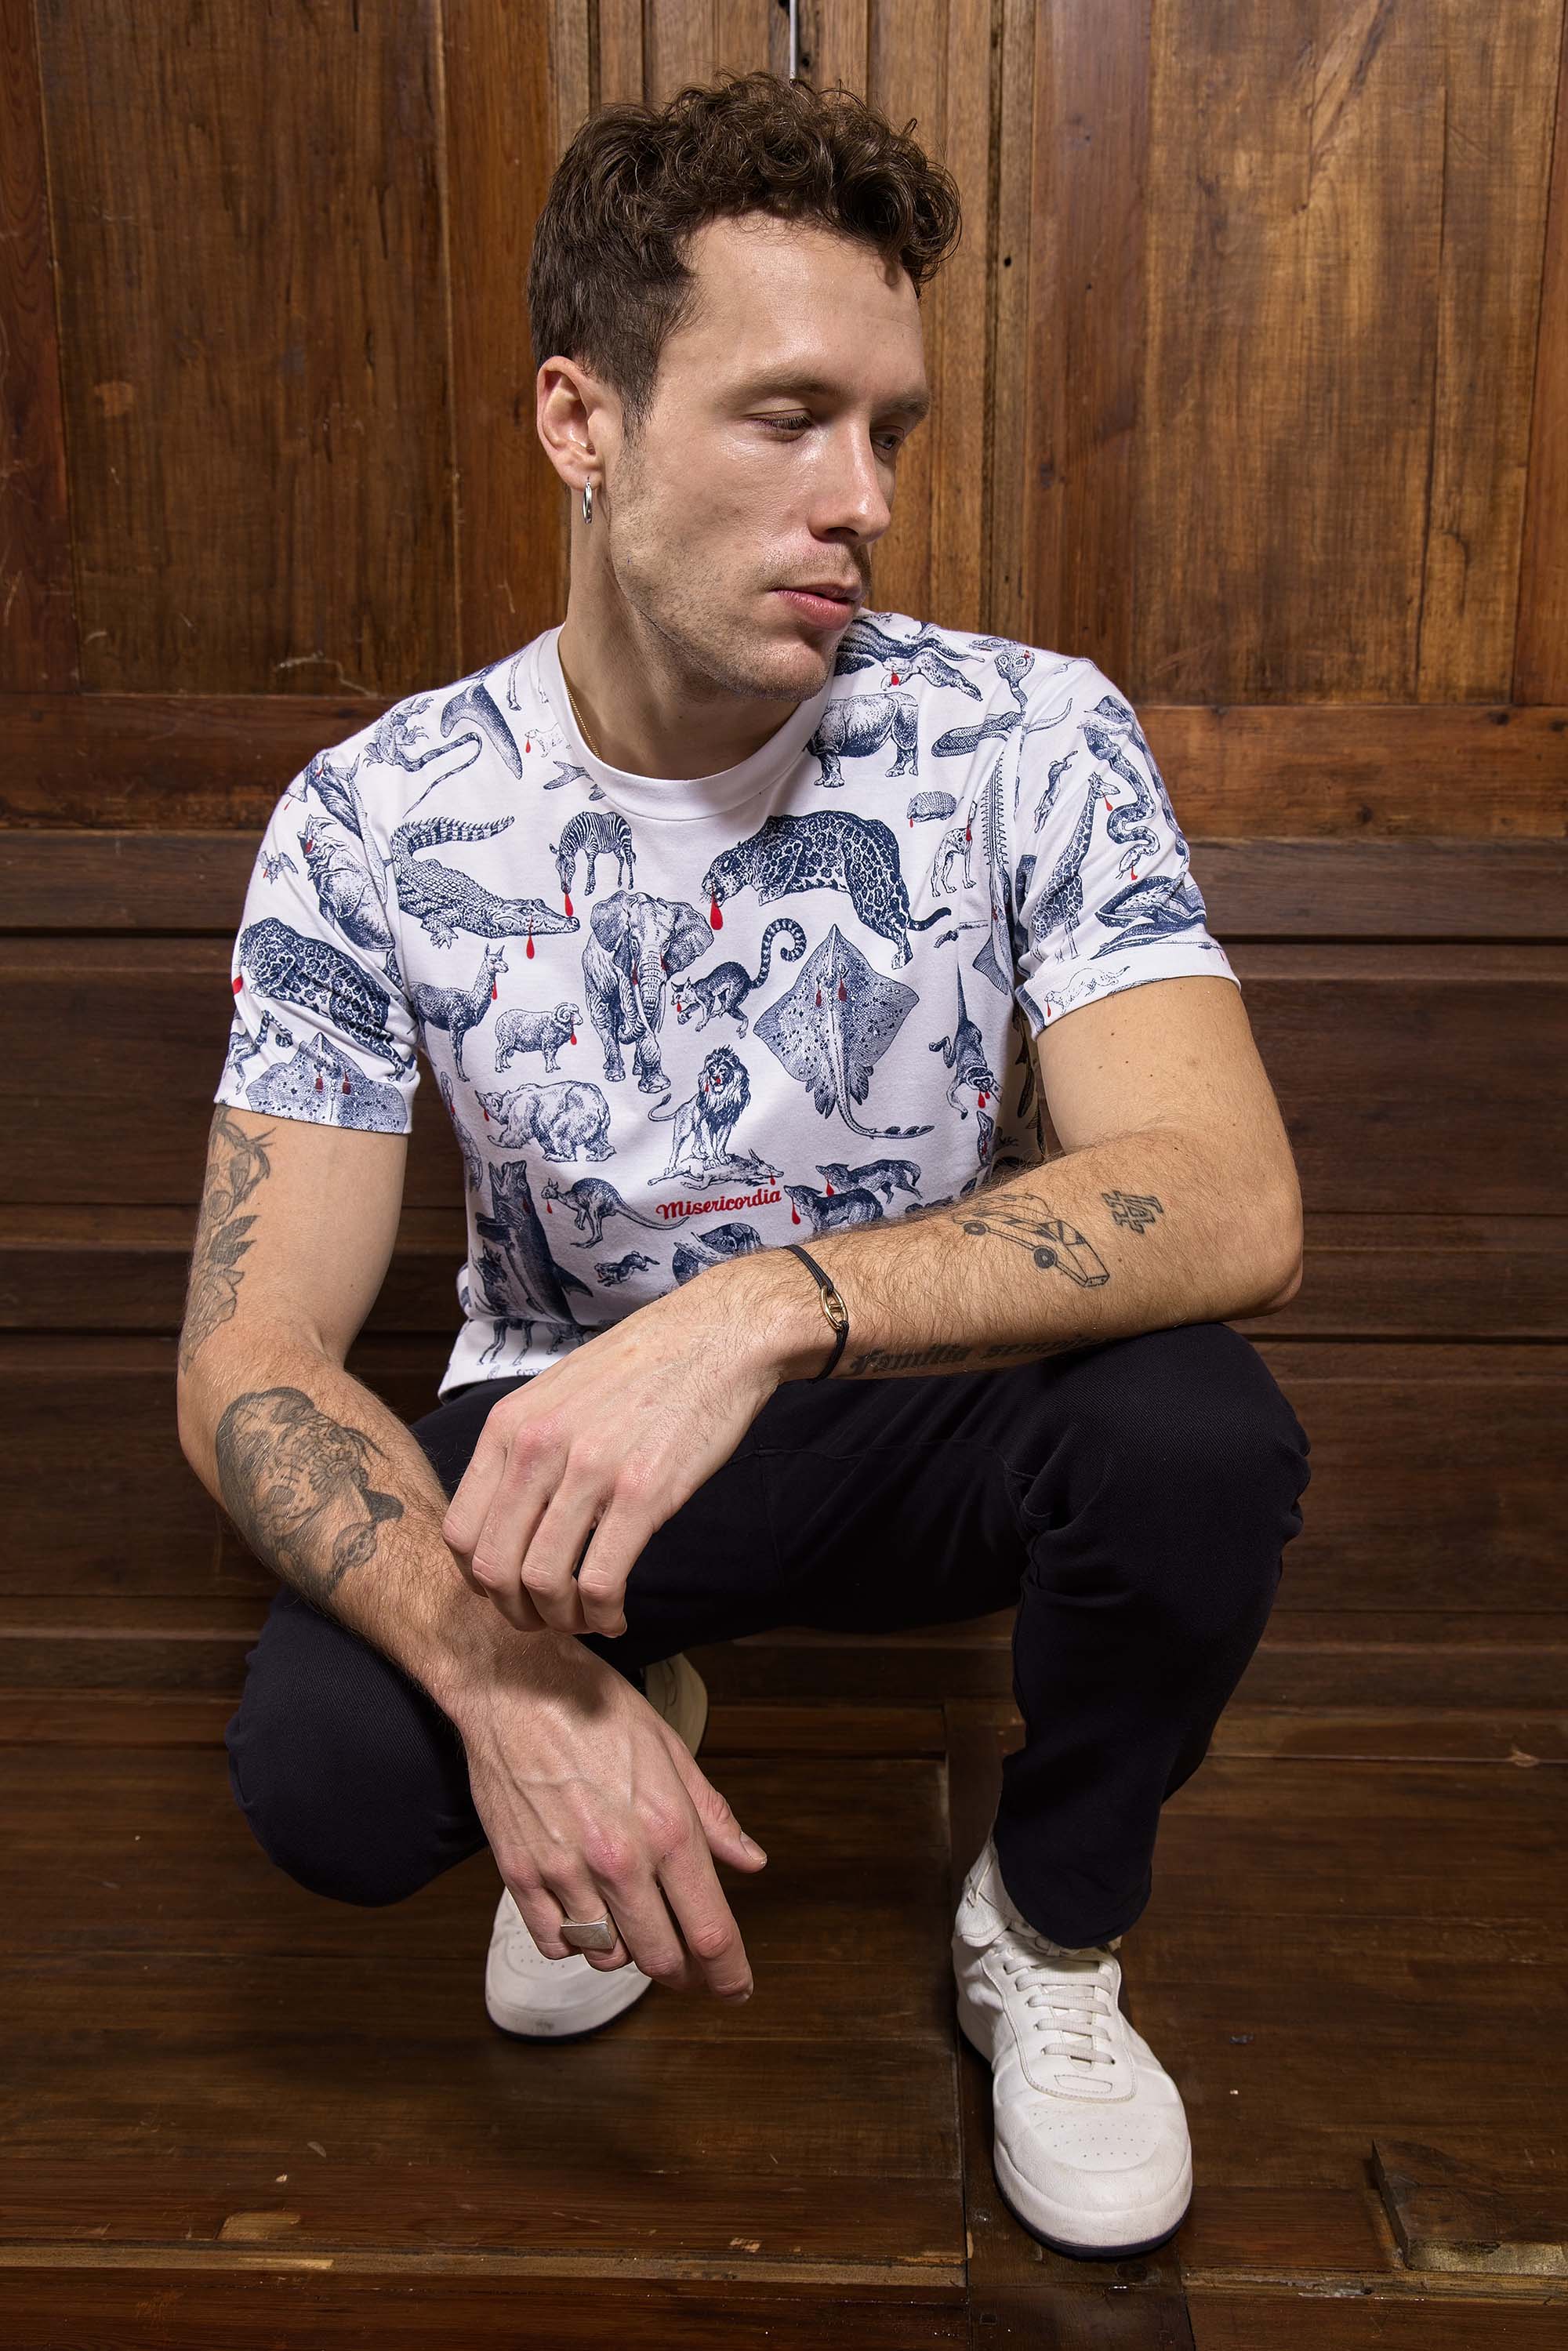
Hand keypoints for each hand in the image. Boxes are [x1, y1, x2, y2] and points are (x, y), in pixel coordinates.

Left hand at [440, 1268, 781, 1635]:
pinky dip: (603, 1614)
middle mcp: (538, 1447)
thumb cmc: (643, 1368)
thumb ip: (524, 1447)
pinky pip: (601, 1581)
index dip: (479, 1581)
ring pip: (542, 1582)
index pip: (459, 1533)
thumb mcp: (558, 1393)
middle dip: (516, 1612)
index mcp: (510, 1425)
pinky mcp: (643, 1491)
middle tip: (547, 1619)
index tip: (511, 1592)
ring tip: (586, 1618)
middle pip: (493, 1568)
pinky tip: (618, 1615)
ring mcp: (589, 1469)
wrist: (717, 1336)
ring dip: (561, 1619)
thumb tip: (504, 1514)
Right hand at [455, 1631, 766, 1995]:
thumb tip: (751, 1862)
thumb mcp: (670, 1749)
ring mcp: (565, 1872)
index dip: (729, 1973)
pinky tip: (585, 1914)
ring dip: (628, 1951)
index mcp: (667, 1828)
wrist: (513, 1687)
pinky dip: (575, 1942)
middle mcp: (619, 1860)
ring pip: (608, 1957)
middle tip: (692, 1968)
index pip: (710, 1930)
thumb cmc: (595, 1709)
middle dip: (685, 1973)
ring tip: (633, 1921)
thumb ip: (713, 1816)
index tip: (736, 1988)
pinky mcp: (520, 1876)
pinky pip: (555, 1943)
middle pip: (662, 1958)